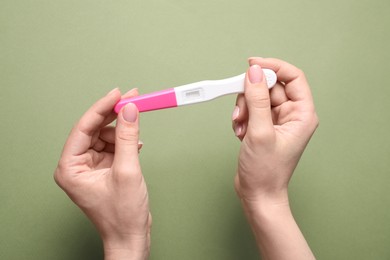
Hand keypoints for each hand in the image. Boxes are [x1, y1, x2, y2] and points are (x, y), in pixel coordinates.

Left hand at [54, 88, 150, 259]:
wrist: (131, 236)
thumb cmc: (122, 215)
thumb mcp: (127, 171)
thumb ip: (128, 137)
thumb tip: (130, 110)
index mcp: (70, 167)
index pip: (84, 128)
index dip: (102, 108)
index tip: (118, 94)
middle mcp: (77, 166)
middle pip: (95, 129)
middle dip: (115, 116)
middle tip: (133, 100)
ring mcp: (91, 167)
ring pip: (106, 136)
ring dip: (124, 133)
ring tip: (137, 136)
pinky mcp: (104, 169)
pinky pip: (114, 146)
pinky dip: (126, 144)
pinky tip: (136, 146)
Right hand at [232, 58, 317, 259]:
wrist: (258, 194)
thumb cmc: (266, 171)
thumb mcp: (260, 132)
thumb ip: (257, 100)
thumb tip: (254, 72)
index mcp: (302, 114)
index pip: (292, 77)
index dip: (273, 67)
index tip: (252, 64)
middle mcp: (291, 115)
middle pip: (270, 86)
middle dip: (251, 95)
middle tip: (242, 107)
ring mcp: (276, 121)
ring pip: (257, 97)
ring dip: (244, 108)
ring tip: (241, 126)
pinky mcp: (263, 127)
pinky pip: (251, 109)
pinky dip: (242, 117)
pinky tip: (241, 132)